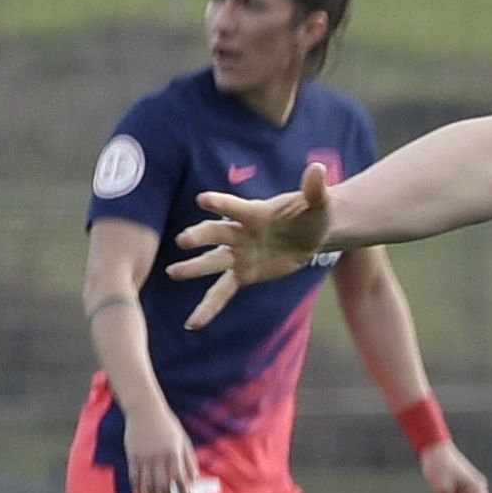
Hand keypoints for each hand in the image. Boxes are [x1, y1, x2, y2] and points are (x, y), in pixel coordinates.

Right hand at [117, 397, 201, 492]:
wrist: (144, 411)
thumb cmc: (168, 426)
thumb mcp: (183, 441)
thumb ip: (188, 460)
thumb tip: (193, 480)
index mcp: (173, 453)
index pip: (179, 479)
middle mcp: (157, 457)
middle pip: (162, 486)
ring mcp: (143, 458)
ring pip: (147, 485)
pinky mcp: (131, 457)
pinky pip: (134, 478)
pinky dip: (139, 490)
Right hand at [170, 180, 336, 325]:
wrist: (313, 233)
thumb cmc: (311, 212)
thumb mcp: (318, 201)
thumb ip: (314, 188)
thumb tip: (318, 169)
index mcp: (253, 212)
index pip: (233, 207)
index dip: (220, 203)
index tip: (203, 200)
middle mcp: (239, 232)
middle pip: (216, 233)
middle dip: (201, 235)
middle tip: (183, 240)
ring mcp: (238, 254)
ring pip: (213, 262)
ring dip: (194, 267)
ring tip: (174, 272)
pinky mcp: (243, 274)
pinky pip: (222, 292)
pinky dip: (208, 307)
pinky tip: (192, 323)